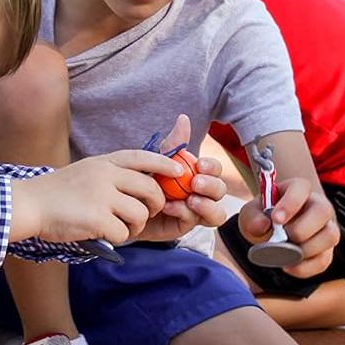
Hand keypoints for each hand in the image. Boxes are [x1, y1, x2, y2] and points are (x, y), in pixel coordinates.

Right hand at [12, 151, 173, 244]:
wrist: (28, 204)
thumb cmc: (57, 193)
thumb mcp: (86, 171)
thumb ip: (110, 174)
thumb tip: (142, 182)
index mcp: (104, 162)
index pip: (142, 157)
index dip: (164, 163)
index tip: (179, 171)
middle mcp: (105, 175)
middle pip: (150, 189)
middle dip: (155, 205)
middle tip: (145, 214)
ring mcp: (101, 196)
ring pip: (140, 214)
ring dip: (135, 226)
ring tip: (120, 227)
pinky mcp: (96, 218)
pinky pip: (123, 233)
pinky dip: (117, 238)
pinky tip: (103, 235)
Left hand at [136, 113, 228, 241]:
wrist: (124, 200)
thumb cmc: (143, 178)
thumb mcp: (157, 160)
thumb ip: (172, 144)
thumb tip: (183, 118)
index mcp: (198, 174)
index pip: (215, 170)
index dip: (212, 167)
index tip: (200, 165)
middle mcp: (201, 193)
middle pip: (220, 190)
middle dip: (211, 186)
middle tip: (195, 182)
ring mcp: (195, 211)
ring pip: (216, 212)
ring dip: (207, 205)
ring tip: (191, 199)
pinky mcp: (184, 226)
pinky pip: (193, 221)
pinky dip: (184, 213)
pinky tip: (168, 207)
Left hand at [238, 175, 338, 278]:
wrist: (272, 232)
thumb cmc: (264, 218)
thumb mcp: (251, 214)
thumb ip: (252, 217)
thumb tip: (263, 226)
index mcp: (299, 190)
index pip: (302, 188)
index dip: (291, 203)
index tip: (275, 219)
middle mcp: (318, 205)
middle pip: (323, 210)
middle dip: (301, 229)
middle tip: (282, 239)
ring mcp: (326, 227)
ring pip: (331, 235)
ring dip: (307, 249)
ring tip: (285, 255)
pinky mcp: (326, 250)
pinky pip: (324, 260)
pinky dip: (305, 267)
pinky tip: (288, 266)